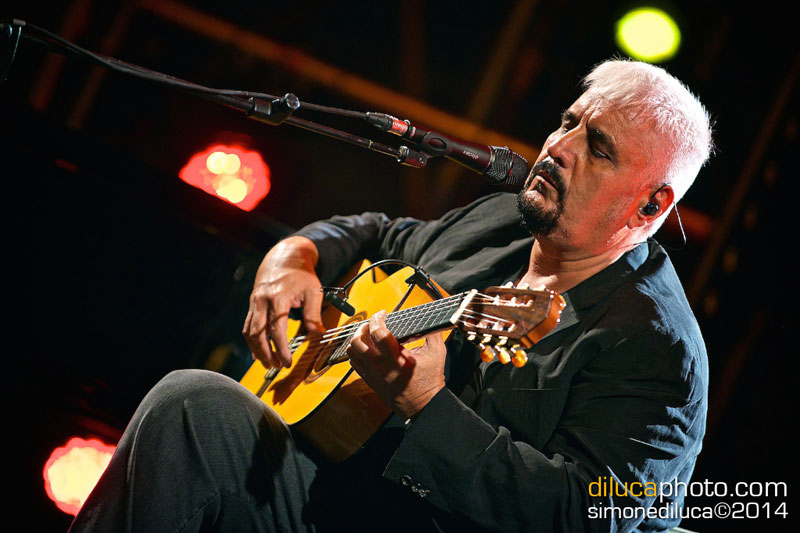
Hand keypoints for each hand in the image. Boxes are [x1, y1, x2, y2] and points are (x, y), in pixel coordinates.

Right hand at [242, 236, 325, 367]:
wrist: (284, 258)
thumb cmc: (300, 274)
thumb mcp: (313, 291)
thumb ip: (314, 314)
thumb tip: (319, 334)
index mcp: (278, 298)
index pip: (276, 329)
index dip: (281, 348)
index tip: (287, 362)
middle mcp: (262, 301)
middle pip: (257, 333)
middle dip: (265, 353)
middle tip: (276, 366)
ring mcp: (255, 303)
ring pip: (249, 331)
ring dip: (257, 350)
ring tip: (269, 363)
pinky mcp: (252, 305)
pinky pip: (248, 326)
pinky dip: (252, 341)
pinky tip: (259, 352)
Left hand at [346, 311, 445, 419]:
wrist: (423, 406)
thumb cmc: (429, 382)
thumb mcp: (436, 354)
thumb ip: (432, 333)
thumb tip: (428, 319)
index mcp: (397, 360)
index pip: (378, 334)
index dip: (377, 319)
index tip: (382, 314)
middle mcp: (381, 367)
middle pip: (358, 342)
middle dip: (363, 327)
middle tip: (372, 323)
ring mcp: (373, 375)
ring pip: (352, 352)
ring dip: (357, 339)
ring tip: (366, 334)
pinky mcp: (370, 381)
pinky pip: (353, 363)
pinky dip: (355, 352)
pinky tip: (365, 348)